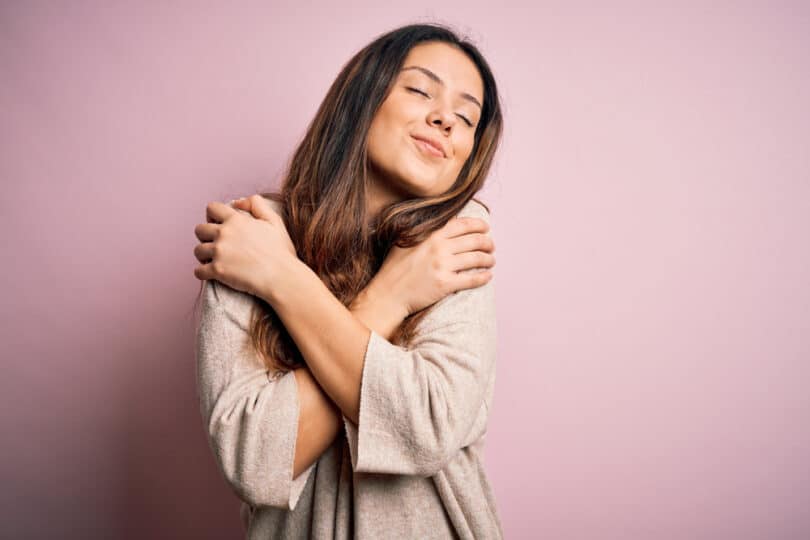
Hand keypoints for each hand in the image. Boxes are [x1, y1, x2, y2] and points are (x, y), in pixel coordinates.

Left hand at [192, 195, 296, 297]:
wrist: (281, 277)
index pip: (211, 208)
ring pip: (197, 250)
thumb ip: (257, 204)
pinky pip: (198, 271)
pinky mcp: (217, 271)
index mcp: (236, 220)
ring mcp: (219, 252)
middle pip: (199, 230)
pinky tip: (211, 274)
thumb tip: (238, 202)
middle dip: (205, 236)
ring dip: (203, 255)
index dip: (212, 216)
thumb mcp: (274, 221)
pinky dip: (202, 273)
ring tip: (213, 260)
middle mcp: (224, 234)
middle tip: (216, 244)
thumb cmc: (280, 251)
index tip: (218, 224)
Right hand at [370, 215, 494, 316]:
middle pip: (474, 241)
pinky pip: (472, 279)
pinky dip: (483, 277)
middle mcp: (439, 249)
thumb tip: (437, 223)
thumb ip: (421, 231)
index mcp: (431, 236)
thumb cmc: (393, 269)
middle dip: (487, 243)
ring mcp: (443, 266)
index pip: (462, 225)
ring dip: (488, 259)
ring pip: (476, 259)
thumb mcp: (404, 242)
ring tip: (490, 261)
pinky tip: (488, 276)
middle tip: (491, 246)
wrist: (388, 294)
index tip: (485, 227)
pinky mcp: (445, 284)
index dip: (478, 225)